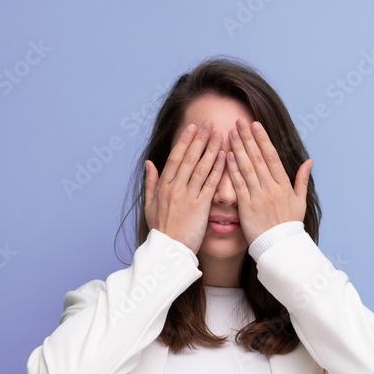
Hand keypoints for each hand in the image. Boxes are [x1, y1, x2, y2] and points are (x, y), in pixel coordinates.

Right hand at [144, 121, 225, 255]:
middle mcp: (175, 188)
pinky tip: (225, 157)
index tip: (192, 127)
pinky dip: (217, 169)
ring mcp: (188, 197)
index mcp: (163, 186)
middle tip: (209, 122)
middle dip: (200, 139)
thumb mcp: (149, 206)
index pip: (175, 158)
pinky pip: (210, 184)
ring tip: (220, 134)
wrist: (168, 251)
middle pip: (189, 158)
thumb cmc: (161, 231)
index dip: (184, 141)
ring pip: (201, 167)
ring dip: (211, 149)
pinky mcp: (200, 207)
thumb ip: (150, 183)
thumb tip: (149, 164)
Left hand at [225, 117, 312, 245]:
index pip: (272, 156)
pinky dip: (233, 170)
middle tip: (239, 121)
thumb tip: (310, 161)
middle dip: (248, 138)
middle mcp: (271, 188)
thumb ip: (302, 179)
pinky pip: (239, 185)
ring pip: (247, 168)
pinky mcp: (247, 207)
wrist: (280, 247)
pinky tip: (226, 156)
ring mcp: (258, 197)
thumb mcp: (301, 202)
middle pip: (258, 158)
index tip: (256, 124)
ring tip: (230, 133)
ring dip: (238, 149)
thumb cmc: (290, 225)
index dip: (263, 139)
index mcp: (284, 185)